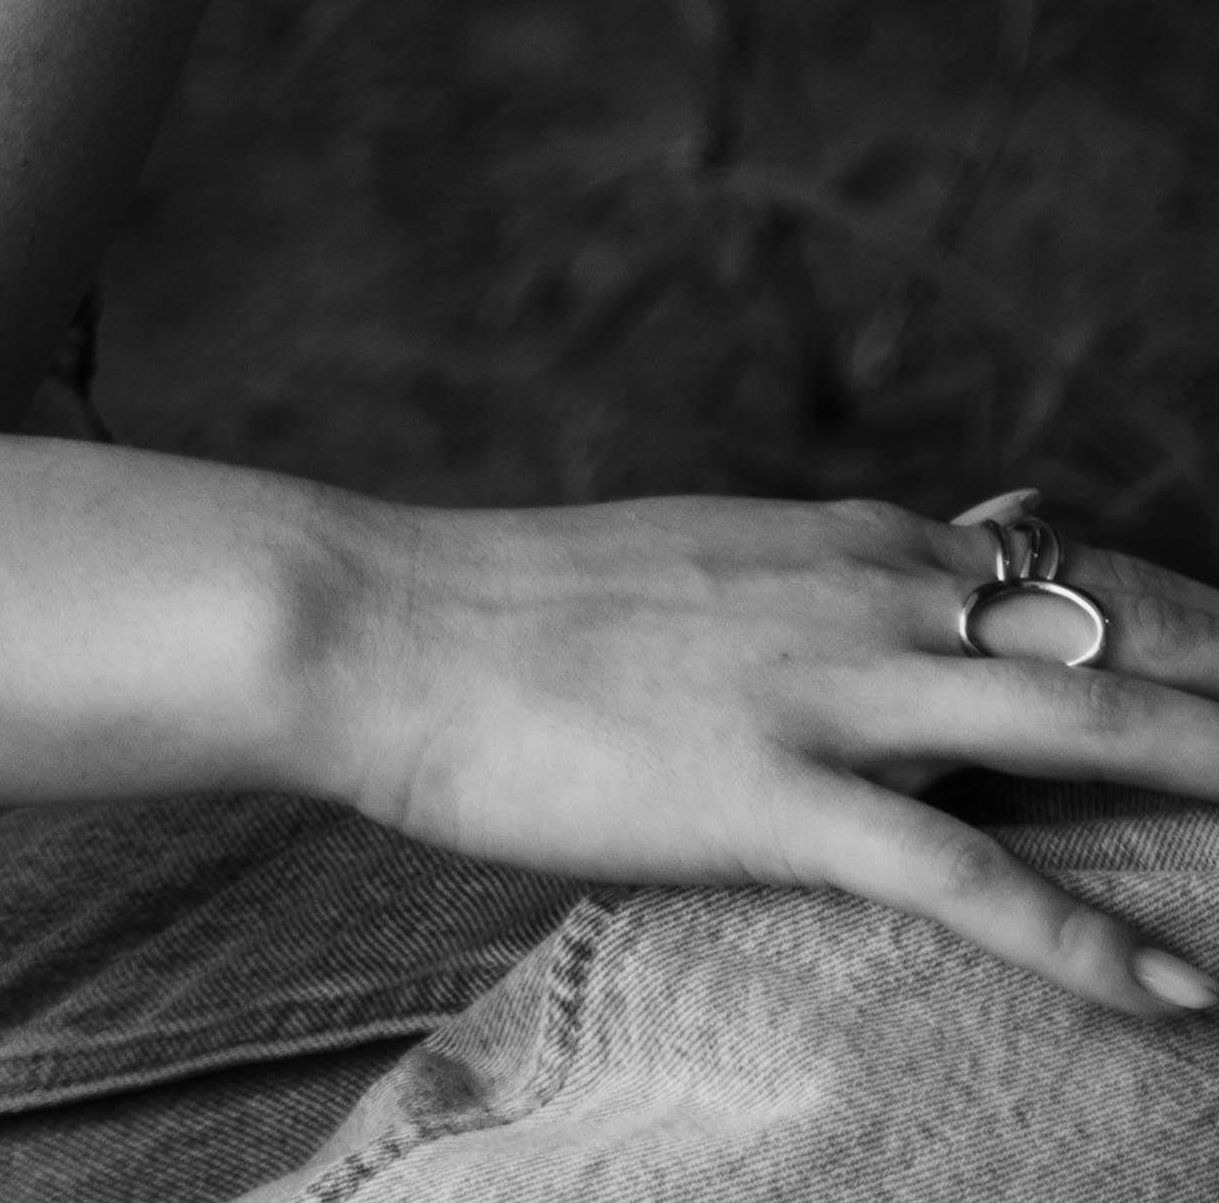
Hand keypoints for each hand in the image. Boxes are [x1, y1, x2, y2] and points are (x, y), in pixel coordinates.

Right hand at [308, 492, 1218, 1026]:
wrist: (387, 623)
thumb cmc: (538, 606)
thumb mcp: (728, 554)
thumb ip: (867, 563)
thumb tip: (1001, 527)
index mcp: (858, 541)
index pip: (1085, 574)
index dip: (1200, 620)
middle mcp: (869, 592)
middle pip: (1117, 636)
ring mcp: (825, 691)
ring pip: (1073, 724)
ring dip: (1209, 761)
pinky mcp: (770, 793)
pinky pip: (960, 878)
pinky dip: (1082, 939)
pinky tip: (1173, 995)